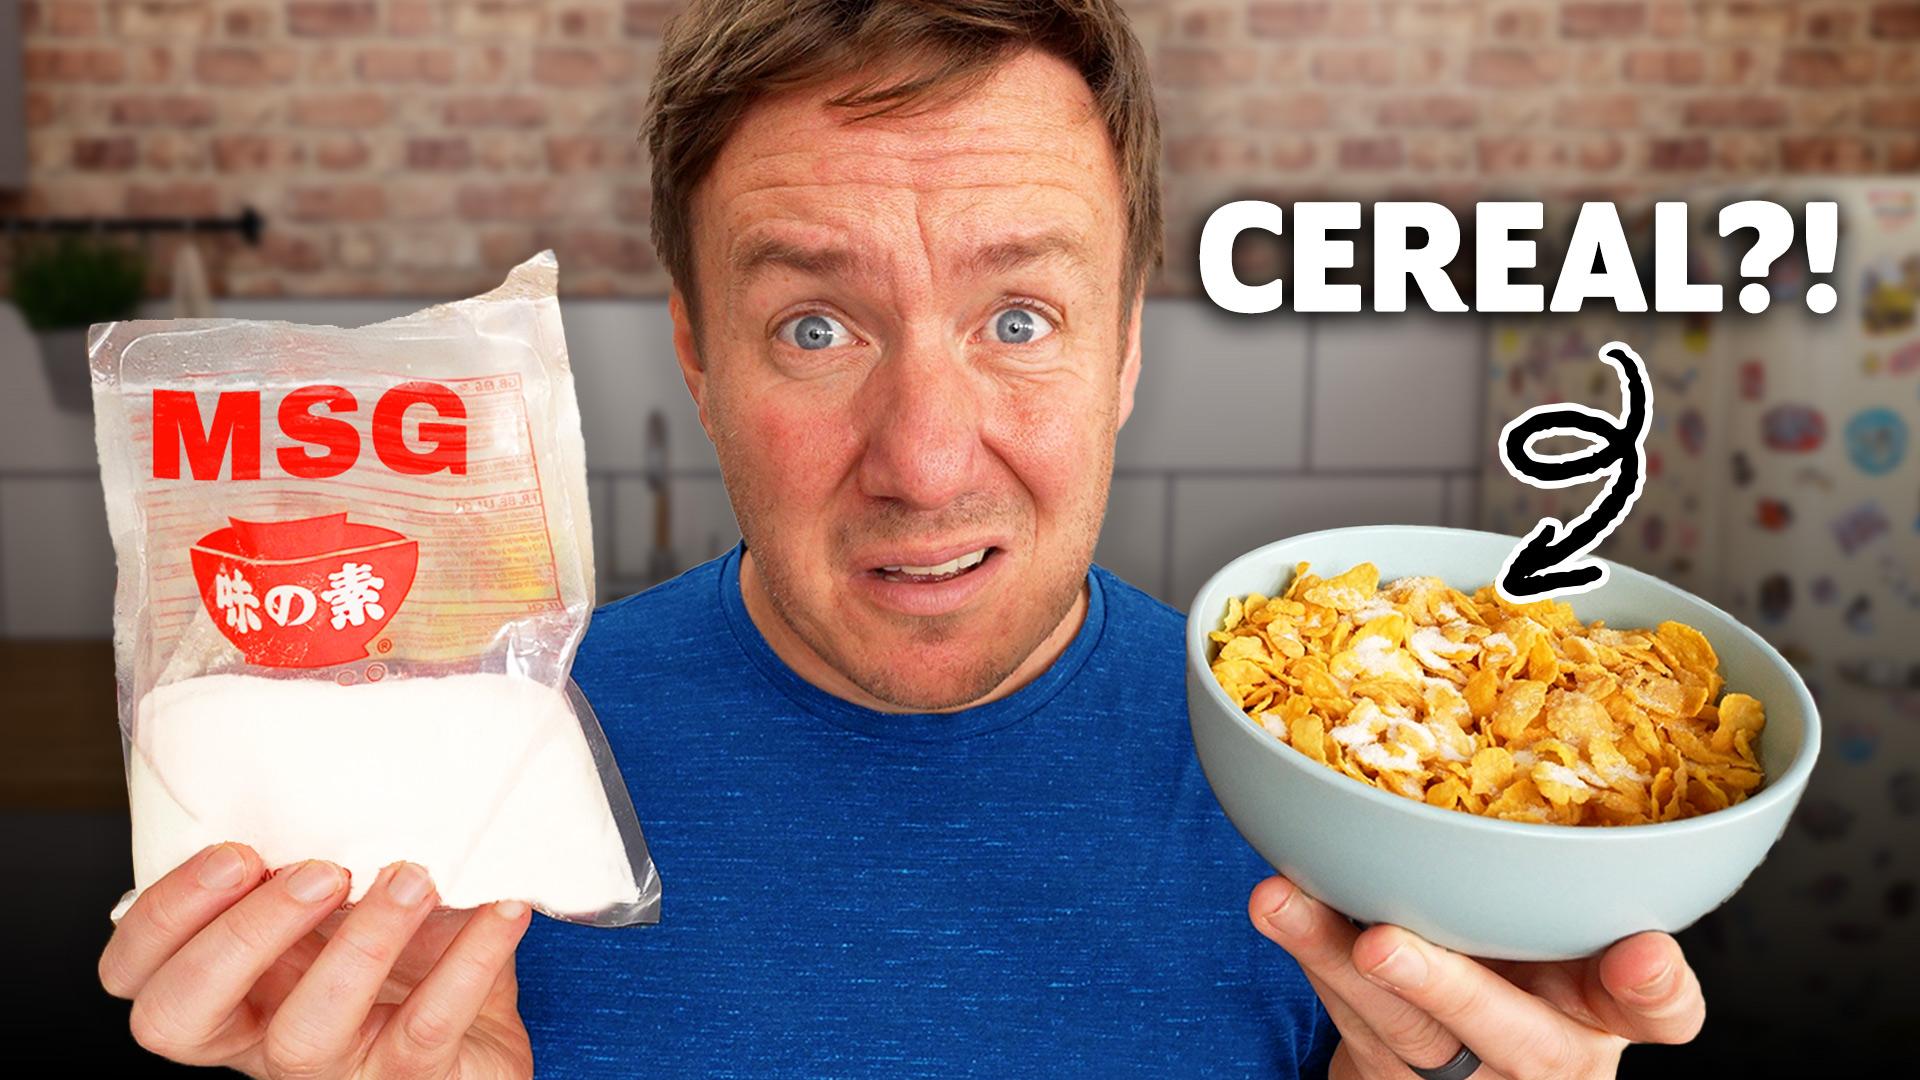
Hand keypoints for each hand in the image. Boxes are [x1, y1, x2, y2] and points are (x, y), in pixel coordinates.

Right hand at [100, 842, 533, 1078]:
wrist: (481, 1046)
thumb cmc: (409, 965)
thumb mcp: (355, 905)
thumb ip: (328, 849)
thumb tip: (348, 736)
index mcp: (233, 987)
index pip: (139, 973)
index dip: (162, 919)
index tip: (235, 850)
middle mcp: (262, 1034)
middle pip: (182, 1016)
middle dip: (238, 936)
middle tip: (316, 871)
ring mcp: (334, 1067)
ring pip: (309, 1027)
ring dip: (361, 942)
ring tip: (413, 876)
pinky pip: (429, 1027)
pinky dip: (469, 962)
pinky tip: (501, 908)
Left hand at [1250, 876, 1703, 1078]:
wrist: (1458, 1049)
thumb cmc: (1526, 960)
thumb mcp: (1568, 926)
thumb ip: (1568, 869)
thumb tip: (1532, 726)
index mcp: (1609, 1005)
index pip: (1658, 1010)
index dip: (1652, 985)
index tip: (1642, 951)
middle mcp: (1550, 1049)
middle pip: (1512, 1036)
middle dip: (1445, 988)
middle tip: (1382, 946)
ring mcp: (1467, 1075)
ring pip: (1403, 1032)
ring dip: (1335, 965)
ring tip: (1282, 904)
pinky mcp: (1392, 1077)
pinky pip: (1350, 1024)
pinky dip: (1310, 958)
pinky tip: (1279, 909)